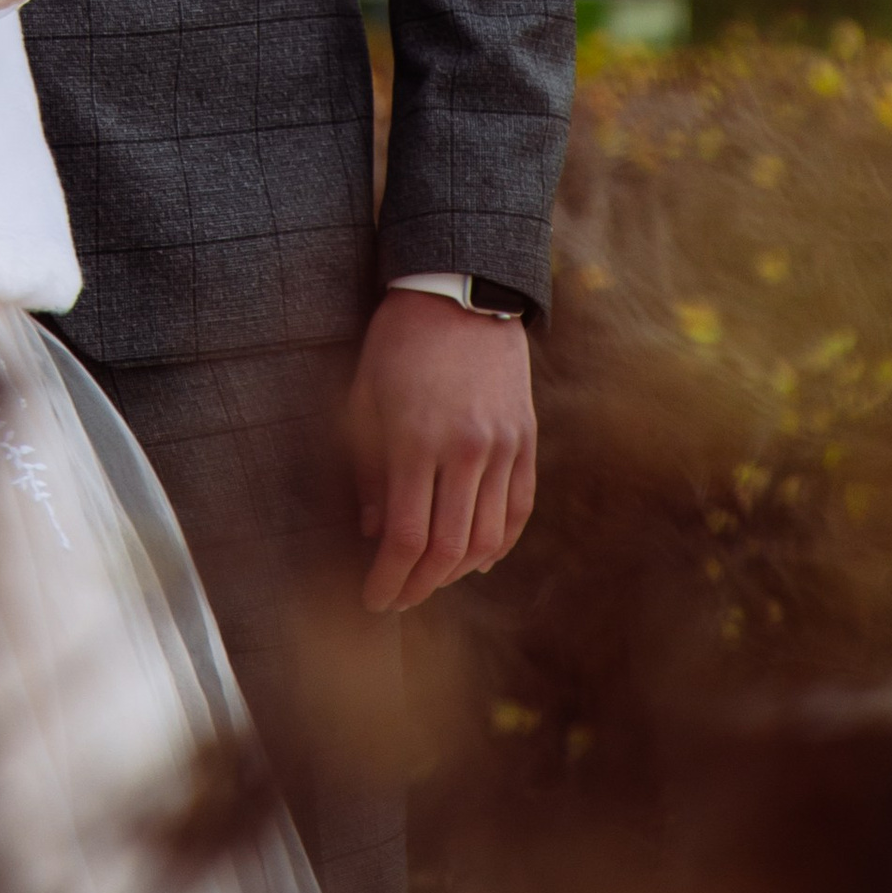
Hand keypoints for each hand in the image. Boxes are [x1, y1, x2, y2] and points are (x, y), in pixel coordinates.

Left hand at [346, 287, 537, 613]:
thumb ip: (370, 473)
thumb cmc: (397, 345)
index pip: (405, 538)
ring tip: (430, 580)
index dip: (388, 580)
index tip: (372, 600)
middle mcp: (466, 451)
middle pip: (448, 550)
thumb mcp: (364, 401)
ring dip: (457, 573)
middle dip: (418, 587)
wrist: (457, 292)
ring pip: (488, 540)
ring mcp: (504, 447)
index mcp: (416, 441)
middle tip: (397, 598)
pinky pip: (519, 511)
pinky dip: (500, 545)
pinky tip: (477, 560)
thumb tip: (373, 535)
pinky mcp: (527, 441)